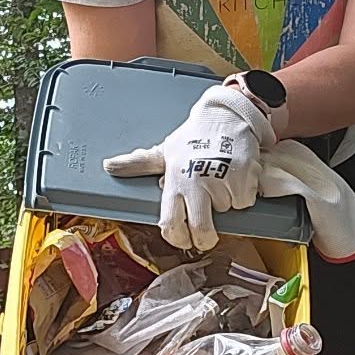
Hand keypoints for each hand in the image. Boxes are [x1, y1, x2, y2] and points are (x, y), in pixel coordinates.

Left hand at [103, 84, 276, 250]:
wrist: (226, 115)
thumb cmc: (195, 137)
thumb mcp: (165, 152)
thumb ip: (139, 164)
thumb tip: (109, 166)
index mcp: (174, 180)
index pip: (170, 223)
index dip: (178, 238)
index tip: (184, 239)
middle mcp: (196, 182)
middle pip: (202, 229)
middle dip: (206, 238)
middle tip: (207, 235)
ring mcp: (221, 179)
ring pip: (227, 211)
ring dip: (227, 202)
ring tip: (221, 180)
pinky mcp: (244, 175)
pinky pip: (245, 201)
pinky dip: (245, 193)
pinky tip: (237, 176)